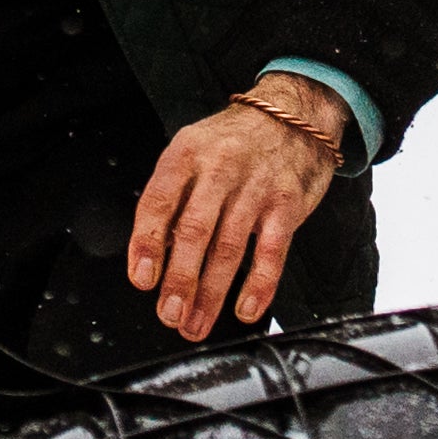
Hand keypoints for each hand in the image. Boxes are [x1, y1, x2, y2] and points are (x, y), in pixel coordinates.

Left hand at [124, 80, 347, 336]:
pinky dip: (258, 285)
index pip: (158, 202)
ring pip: (229, 248)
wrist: (295, 115)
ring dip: (211, 293)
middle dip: (180, 280)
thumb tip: (153, 253)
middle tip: (170, 314)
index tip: (142, 280)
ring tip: (196, 323)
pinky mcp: (286, 205)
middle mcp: (219, 169)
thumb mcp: (193, 151)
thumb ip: (174, 197)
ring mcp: (255, 188)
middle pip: (194, 231)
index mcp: (186, 154)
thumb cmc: (235, 142)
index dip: (146, 244)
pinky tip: (245, 309)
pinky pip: (272, 251)